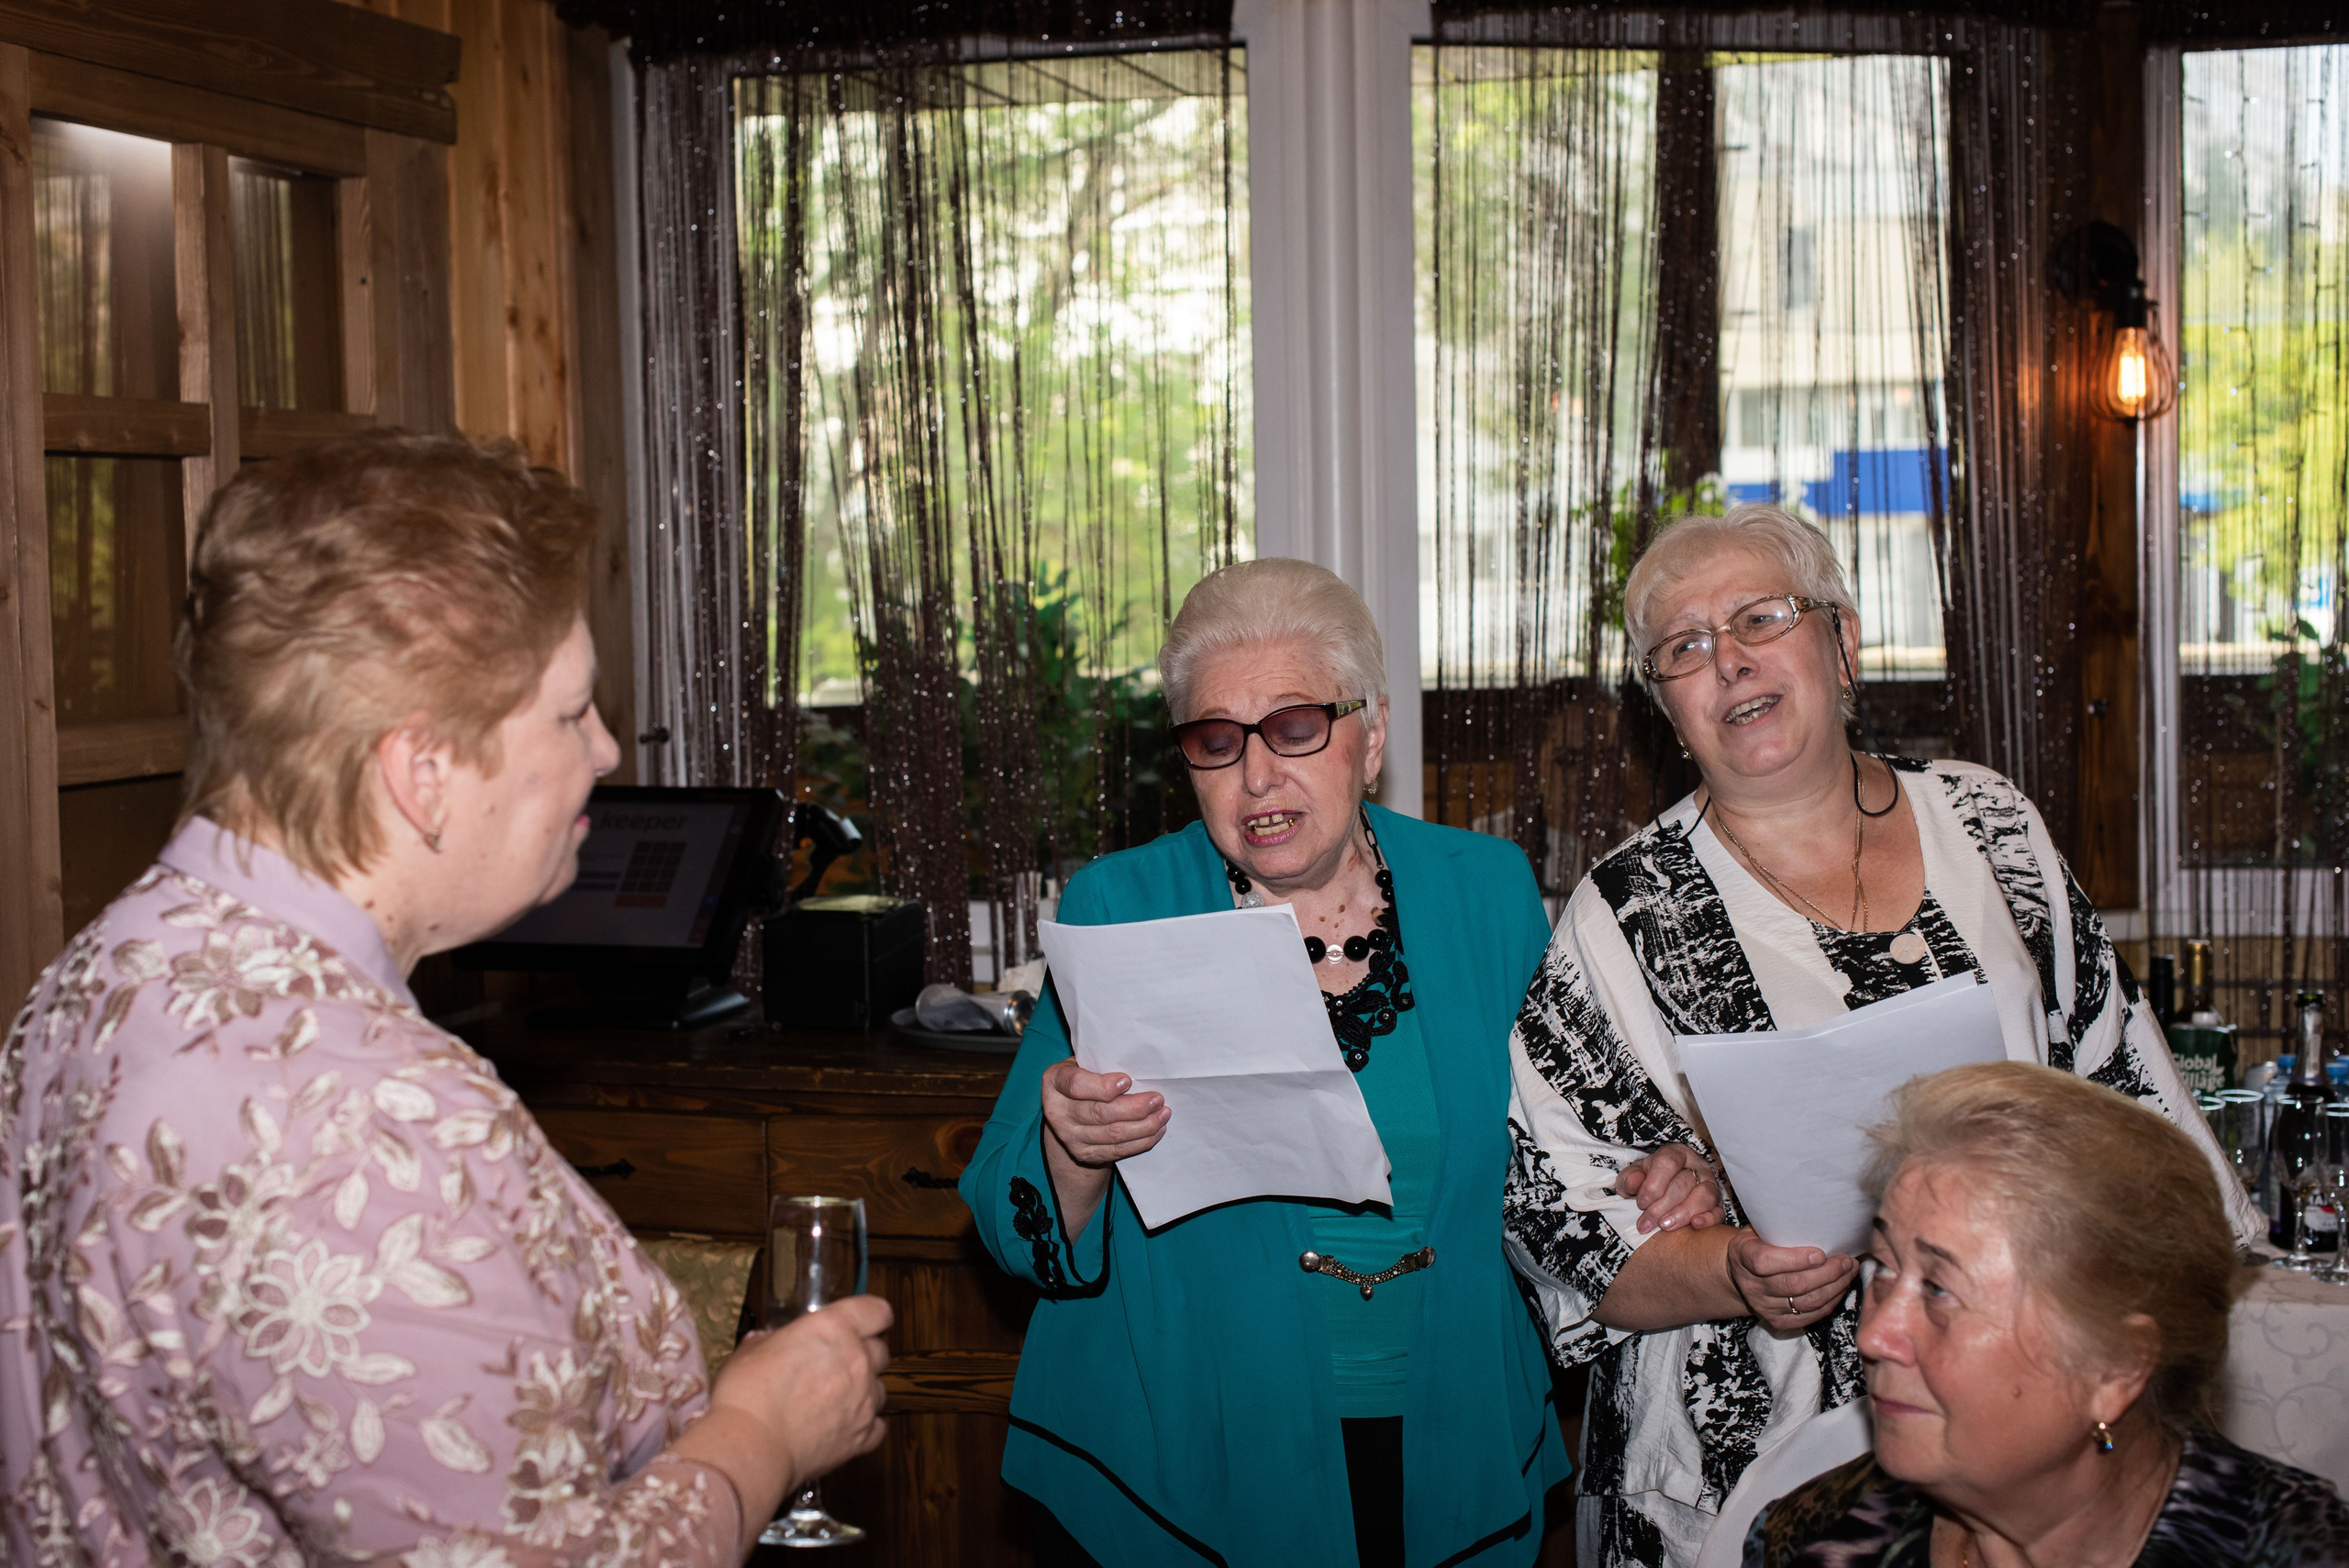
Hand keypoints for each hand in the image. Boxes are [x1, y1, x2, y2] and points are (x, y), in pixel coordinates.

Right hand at [711, 1294, 892, 1490]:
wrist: (751, 1445)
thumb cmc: (747, 1395)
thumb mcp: (750, 1352)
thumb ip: (769, 1342)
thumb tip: (767, 1341)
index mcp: (833, 1328)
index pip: (876, 1311)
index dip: (873, 1316)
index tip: (866, 1323)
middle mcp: (857, 1359)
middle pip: (880, 1350)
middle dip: (863, 1355)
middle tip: (837, 1365)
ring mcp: (864, 1398)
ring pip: (879, 1388)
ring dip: (863, 1391)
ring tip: (833, 1401)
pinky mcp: (863, 1434)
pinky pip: (876, 1426)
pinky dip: (864, 1426)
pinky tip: (841, 1427)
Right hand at [1042, 1059, 1170, 1166]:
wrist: (1068, 1112)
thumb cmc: (1084, 1077)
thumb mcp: (1083, 1063)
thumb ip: (1100, 1062)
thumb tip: (1140, 1063)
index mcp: (1055, 1082)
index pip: (1076, 1085)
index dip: (1103, 1085)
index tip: (1128, 1081)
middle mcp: (1057, 1112)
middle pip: (1099, 1113)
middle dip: (1134, 1108)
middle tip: (1158, 1099)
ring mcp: (1069, 1136)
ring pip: (1111, 1134)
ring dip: (1143, 1126)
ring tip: (1163, 1114)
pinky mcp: (1084, 1154)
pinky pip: (1116, 1151)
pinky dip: (1140, 1142)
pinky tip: (1156, 1131)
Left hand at [1618, 1143, 1725, 1233]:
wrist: (1664, 1191)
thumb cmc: (1649, 1182)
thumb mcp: (1635, 1176)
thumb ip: (1630, 1178)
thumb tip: (1632, 1182)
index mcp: (1675, 1154)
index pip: (1668, 1163)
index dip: (1653, 1184)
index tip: (1641, 1203)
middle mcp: (1697, 1166)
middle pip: (1684, 1183)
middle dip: (1663, 1205)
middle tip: (1648, 1223)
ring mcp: (1710, 1184)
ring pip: (1704, 1196)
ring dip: (1683, 1213)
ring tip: (1665, 1226)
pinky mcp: (1718, 1204)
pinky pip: (1719, 1212)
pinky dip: (1708, 1220)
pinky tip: (1695, 1225)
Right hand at [1727, 1233, 1857, 1334]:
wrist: (1741, 1275)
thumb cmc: (1758, 1244)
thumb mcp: (1759, 1229)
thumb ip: (1780, 1226)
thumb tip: (1819, 1219)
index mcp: (1743, 1256)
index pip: (1765, 1262)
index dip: (1795, 1259)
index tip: (1820, 1253)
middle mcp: (1751, 1285)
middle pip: (1794, 1285)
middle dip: (1827, 1273)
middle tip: (1847, 1261)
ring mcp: (1764, 1307)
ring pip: (1807, 1302)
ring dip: (1835, 1287)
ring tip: (1849, 1272)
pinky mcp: (1778, 1321)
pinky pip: (1810, 1316)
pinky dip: (1830, 1302)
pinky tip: (1841, 1287)